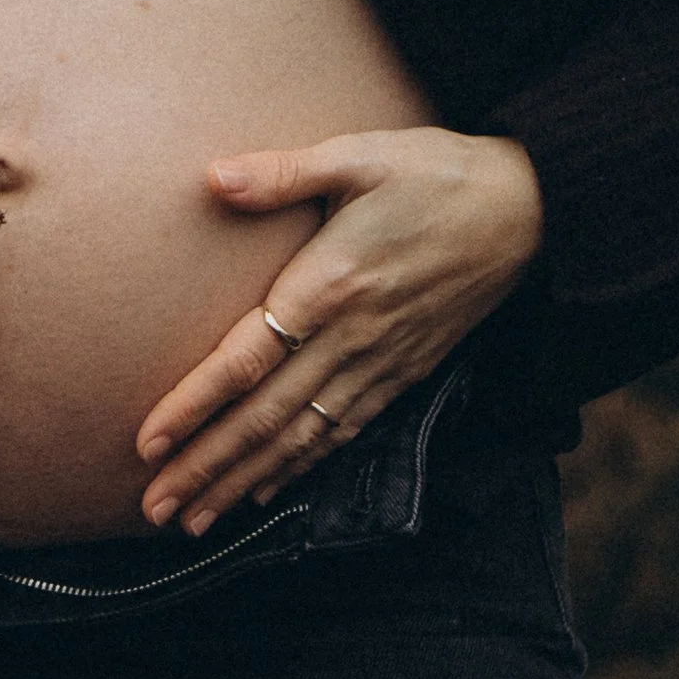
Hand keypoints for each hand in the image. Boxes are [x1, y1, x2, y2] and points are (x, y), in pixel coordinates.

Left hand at [135, 128, 541, 534]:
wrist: (530, 210)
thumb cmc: (438, 175)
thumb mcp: (361, 157)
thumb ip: (284, 172)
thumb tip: (214, 177)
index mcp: (330, 287)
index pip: (248, 360)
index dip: (195, 405)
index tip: (148, 443)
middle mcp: (352, 339)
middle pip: (266, 418)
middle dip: (207, 467)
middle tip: (155, 508)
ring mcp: (380, 363)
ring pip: (301, 438)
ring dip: (244, 482)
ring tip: (195, 521)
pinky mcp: (404, 374)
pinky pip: (343, 432)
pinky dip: (301, 468)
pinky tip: (265, 492)